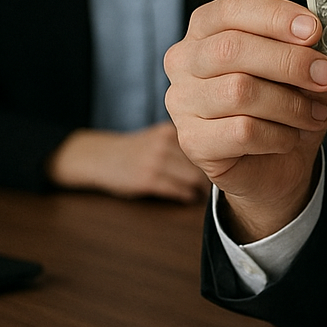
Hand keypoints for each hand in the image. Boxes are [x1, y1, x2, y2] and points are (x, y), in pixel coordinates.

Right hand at [46, 121, 211, 202]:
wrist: (99, 157)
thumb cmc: (135, 150)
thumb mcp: (159, 136)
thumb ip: (184, 142)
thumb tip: (220, 156)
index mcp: (171, 128)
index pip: (207, 140)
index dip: (219, 154)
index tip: (227, 165)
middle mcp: (165, 141)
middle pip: (205, 159)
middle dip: (215, 172)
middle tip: (221, 183)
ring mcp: (155, 160)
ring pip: (195, 177)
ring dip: (203, 188)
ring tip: (206, 193)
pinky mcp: (147, 179)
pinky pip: (179, 190)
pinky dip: (188, 196)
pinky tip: (189, 197)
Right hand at [163, 0, 326, 240]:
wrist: (276, 163)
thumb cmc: (284, 103)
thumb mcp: (304, 69)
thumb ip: (308, 51)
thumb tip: (318, 44)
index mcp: (208, 28)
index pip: (233, 8)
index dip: (274, 16)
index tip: (313, 29)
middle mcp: (186, 60)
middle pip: (232, 49)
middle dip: (289, 62)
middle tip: (326, 76)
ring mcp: (182, 101)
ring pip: (239, 91)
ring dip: (290, 104)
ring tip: (314, 115)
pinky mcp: (192, 141)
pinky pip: (242, 131)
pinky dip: (278, 135)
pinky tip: (288, 137)